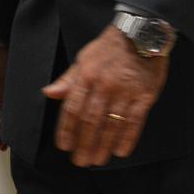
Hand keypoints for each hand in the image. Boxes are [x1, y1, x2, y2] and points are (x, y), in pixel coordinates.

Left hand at [44, 25, 168, 166]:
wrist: (142, 32)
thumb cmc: (109, 47)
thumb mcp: (84, 58)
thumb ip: (68, 80)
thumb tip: (48, 93)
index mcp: (86, 76)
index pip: (72, 109)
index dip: (67, 130)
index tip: (64, 147)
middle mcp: (104, 86)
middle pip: (91, 121)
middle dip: (84, 144)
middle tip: (80, 161)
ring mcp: (126, 91)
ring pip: (112, 124)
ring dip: (103, 145)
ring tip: (97, 160)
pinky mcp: (145, 95)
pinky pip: (135, 121)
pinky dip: (128, 138)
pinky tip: (120, 151)